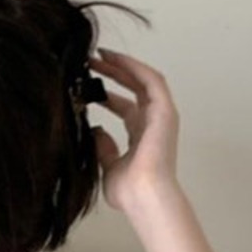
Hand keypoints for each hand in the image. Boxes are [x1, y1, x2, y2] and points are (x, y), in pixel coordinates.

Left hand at [87, 48, 180, 209]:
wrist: (144, 197)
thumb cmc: (129, 191)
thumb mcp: (107, 165)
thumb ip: (102, 147)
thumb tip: (94, 130)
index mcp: (140, 137)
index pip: (124, 107)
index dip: (106, 93)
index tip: (86, 84)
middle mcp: (152, 123)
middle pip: (133, 89)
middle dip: (112, 74)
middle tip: (90, 62)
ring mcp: (161, 116)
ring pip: (143, 80)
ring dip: (122, 66)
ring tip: (100, 55)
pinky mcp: (165, 111)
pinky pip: (151, 80)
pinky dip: (134, 67)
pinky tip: (115, 59)